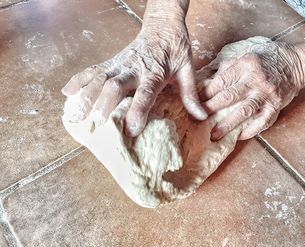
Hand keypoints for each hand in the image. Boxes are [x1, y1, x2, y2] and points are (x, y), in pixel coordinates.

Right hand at [62, 13, 206, 136]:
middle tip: (97, 123)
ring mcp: (120, 64)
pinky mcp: (112, 61)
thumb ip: (191, 94)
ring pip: (98, 77)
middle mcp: (134, 68)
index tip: (131, 129)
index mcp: (155, 72)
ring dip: (85, 95)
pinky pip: (92, 70)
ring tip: (74, 114)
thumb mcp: (187, 70)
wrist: (163, 25)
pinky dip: (79, 80)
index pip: (146, 93)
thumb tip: (203, 115)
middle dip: (104, 103)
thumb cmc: (176, 49)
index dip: (138, 110)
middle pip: (115, 84)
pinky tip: (67, 93)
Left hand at [200, 41, 303, 140]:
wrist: (296, 63)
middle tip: (197, 118)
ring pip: (244, 111)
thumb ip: (229, 66)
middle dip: (211, 109)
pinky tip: (239, 137)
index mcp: (246, 65)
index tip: (193, 102)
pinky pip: (263, 121)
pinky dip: (251, 130)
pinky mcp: (276, 106)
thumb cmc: (268, 57)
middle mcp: (255, 80)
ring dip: (228, 124)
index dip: (205, 93)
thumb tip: (208, 79)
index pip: (221, 81)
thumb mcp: (247, 53)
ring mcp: (266, 95)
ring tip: (214, 135)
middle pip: (229, 97)